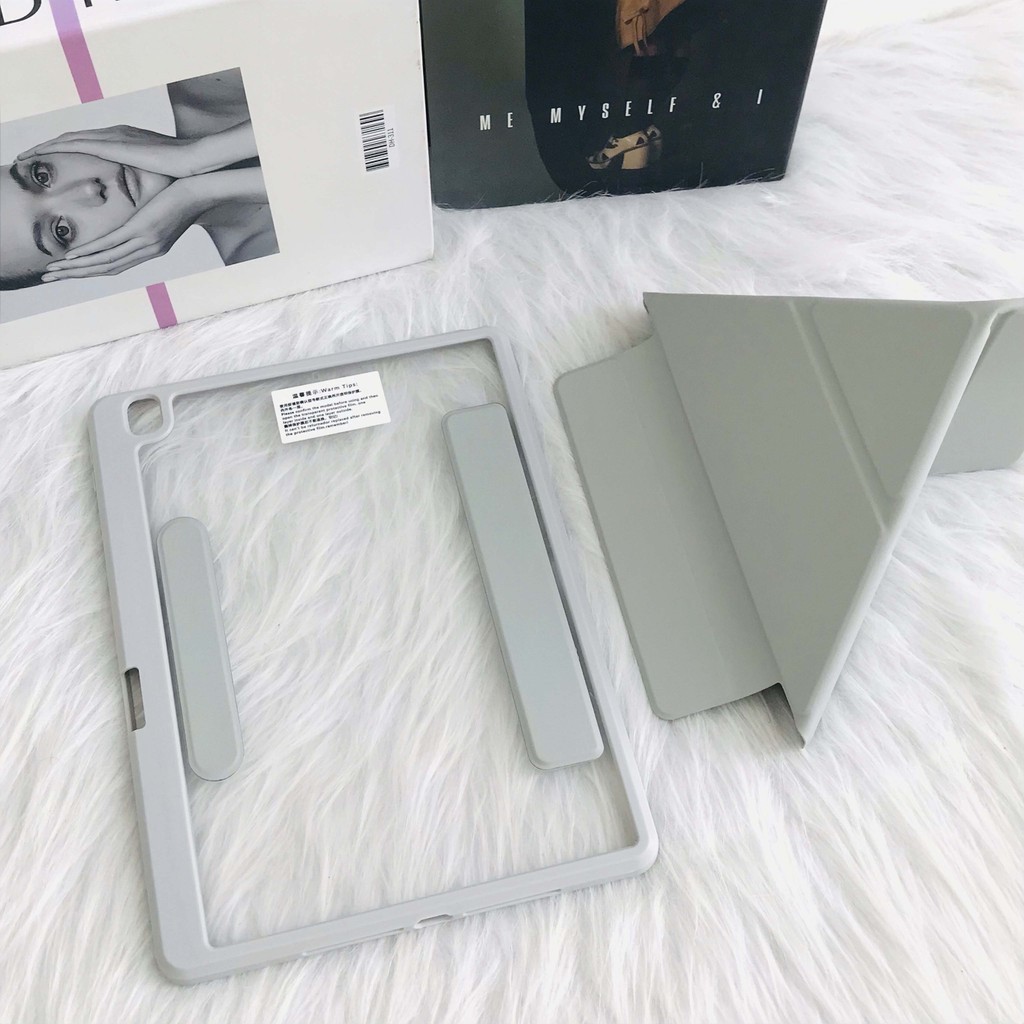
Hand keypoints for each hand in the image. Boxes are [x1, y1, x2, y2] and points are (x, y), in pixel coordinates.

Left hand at [17, 125, 199, 178]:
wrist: (194, 166)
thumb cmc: (182, 178)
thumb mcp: (156, 185)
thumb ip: (142, 189)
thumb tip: (138, 206)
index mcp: (125, 145)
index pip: (89, 147)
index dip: (68, 152)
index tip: (51, 164)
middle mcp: (114, 136)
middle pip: (72, 140)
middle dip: (47, 149)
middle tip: (23, 157)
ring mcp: (112, 138)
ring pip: (67, 139)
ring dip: (42, 147)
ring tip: (21, 156)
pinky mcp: (111, 143)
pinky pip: (73, 143)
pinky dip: (52, 147)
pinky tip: (34, 152)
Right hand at [41, 179, 203, 280]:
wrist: (202, 190)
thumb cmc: (182, 195)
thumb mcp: (160, 211)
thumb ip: (143, 218)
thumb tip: (131, 213)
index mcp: (150, 248)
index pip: (115, 265)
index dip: (89, 270)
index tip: (67, 272)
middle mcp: (147, 251)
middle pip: (105, 269)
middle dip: (76, 274)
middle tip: (49, 277)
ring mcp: (144, 242)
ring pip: (105, 261)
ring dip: (77, 268)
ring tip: (54, 270)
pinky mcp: (143, 230)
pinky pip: (112, 244)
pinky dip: (91, 252)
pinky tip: (72, 256)